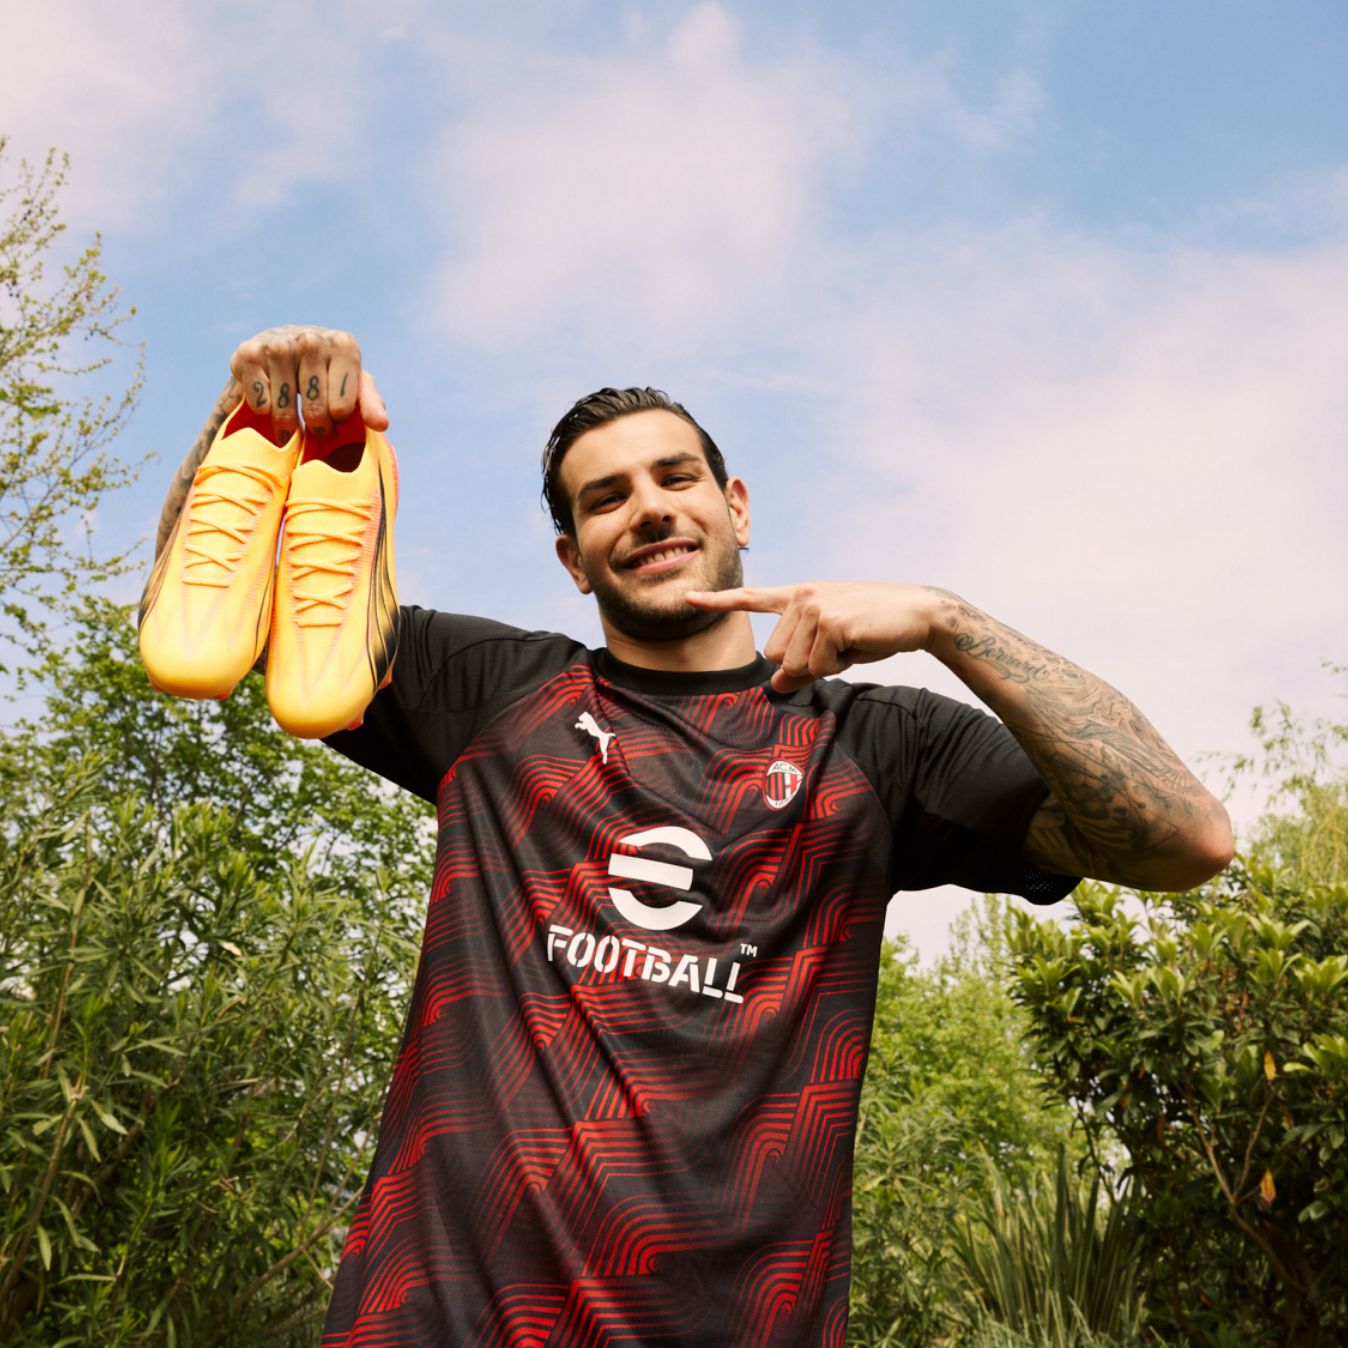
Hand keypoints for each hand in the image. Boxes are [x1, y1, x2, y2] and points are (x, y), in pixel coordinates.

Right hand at [229, 325, 388, 440]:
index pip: (341, 409)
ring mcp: (278, 344)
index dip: (338, 421)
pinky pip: (259, 403)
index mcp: (343, 345)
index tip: (335, 416)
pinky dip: (264, 412)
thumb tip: (381, 425)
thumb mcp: (355, 388)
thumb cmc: (328, 375)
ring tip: (292, 422)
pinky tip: (270, 401)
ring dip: (288, 426)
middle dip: (316, 428)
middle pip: (314, 412)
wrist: (284, 349)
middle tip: (316, 427)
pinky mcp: (247, 353)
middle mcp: (311, 339)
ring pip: (284, 411)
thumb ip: (371, 405)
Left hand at [684, 582, 943, 692]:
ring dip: (825, 666)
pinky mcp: (830, 622)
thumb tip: (775, 687)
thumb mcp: (833, 647)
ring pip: (795, 665)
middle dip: (807, 664)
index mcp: (799, 597)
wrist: (917, 614)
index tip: (689, 598)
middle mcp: (802, 597)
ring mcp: (814, 607)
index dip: (717, 601)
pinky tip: (859, 644)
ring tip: (852, 643)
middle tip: (841, 646)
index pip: (752, 599)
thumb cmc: (874, 629)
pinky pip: (819, 666)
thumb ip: (801, 663)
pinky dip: (840, 664)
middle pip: (776, 656)